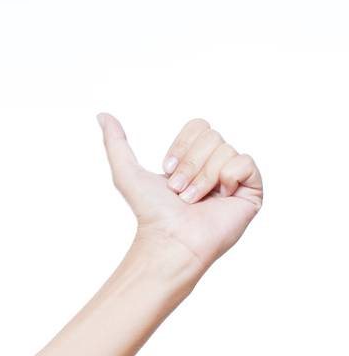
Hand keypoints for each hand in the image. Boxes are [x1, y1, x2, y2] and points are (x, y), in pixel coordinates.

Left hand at [97, 113, 263, 272]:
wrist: (170, 240)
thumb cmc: (151, 213)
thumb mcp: (126, 173)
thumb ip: (115, 143)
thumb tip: (102, 115)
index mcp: (194, 159)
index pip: (199, 126)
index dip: (182, 146)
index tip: (167, 171)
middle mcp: (217, 165)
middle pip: (212, 136)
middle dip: (190, 164)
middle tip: (180, 191)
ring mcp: (236, 178)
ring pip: (225, 149)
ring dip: (202, 177)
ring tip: (194, 200)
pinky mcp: (252, 190)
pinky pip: (244, 162)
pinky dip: (226, 179)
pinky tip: (220, 198)